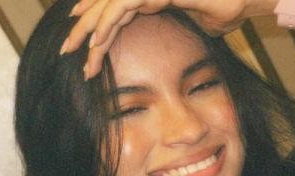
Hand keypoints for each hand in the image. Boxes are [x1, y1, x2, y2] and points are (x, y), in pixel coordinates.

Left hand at [60, 0, 271, 78]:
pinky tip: (96, 44)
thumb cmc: (229, 7)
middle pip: (104, 8)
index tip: (85, 50)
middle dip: (82, 28)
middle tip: (65, 49)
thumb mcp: (203, 27)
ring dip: (87, 29)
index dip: (98, 28)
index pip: (116, 12)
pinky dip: (106, 25)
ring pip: (106, 7)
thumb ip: (191, 32)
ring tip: (72, 50)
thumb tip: (193, 44)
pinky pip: (121, 7)